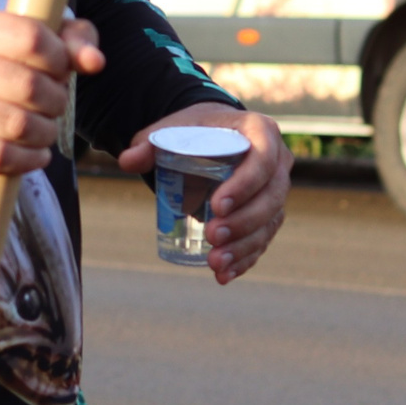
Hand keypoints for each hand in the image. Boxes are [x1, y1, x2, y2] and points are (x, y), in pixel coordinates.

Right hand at [0, 11, 106, 179]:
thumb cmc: (4, 70)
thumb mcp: (38, 44)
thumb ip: (73, 42)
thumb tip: (94, 61)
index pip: (30, 37)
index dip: (58, 58)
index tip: (60, 69)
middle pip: (27, 85)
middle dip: (55, 100)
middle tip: (55, 104)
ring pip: (16, 124)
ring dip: (45, 132)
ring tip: (46, 130)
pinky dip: (27, 159)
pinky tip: (35, 154)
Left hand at [116, 104, 291, 283]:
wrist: (211, 136)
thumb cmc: (193, 131)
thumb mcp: (170, 129)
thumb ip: (148, 143)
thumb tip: (127, 161)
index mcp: (260, 131)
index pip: (262, 160)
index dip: (244, 185)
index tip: (216, 205)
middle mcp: (278, 161)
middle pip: (271, 197)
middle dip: (243, 222)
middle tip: (212, 235)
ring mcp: (275, 190)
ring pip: (269, 223)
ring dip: (243, 247)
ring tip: (214, 263)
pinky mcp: (268, 214)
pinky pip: (263, 240)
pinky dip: (244, 259)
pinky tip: (224, 275)